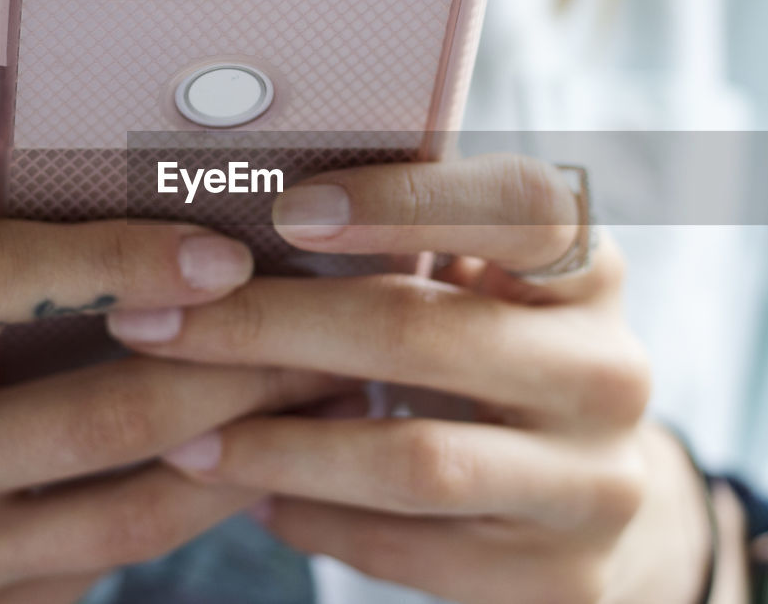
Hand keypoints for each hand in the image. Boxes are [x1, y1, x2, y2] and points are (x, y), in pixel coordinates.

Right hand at [0, 162, 345, 603]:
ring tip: (336, 389)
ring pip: (129, 505)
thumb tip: (34, 150)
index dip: (111, 260)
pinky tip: (275, 457)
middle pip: (93, 411)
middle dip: (232, 366)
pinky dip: (210, 503)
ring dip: (250, 444)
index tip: (221, 251)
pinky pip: (123, 556)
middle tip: (327, 320)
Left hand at [110, 154, 739, 603]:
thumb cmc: (493, 352)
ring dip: (278, 446)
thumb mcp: (479, 285)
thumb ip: (404, 245)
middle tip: (156, 325)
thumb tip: (233, 215)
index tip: (284, 213)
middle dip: (269, 328)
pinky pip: (411, 551)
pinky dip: (317, 521)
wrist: (587, 490)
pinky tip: (256, 496)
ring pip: (414, 459)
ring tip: (185, 438)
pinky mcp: (561, 575)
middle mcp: (610, 371)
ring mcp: (595, 482)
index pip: (517, 208)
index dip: (402, 202)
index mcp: (590, 271)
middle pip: (424, 333)